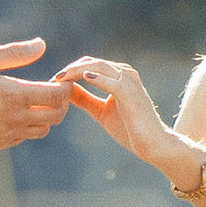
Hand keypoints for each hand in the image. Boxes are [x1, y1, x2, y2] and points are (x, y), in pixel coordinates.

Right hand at [0, 39, 70, 151]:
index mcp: (13, 95)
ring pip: (44, 129)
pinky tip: (15, 112)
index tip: (59, 78)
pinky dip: (28, 125)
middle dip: (61, 102)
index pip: (58, 95)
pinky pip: (25, 137)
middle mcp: (15, 118)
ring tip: (34, 100)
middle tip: (51, 89)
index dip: (65, 86)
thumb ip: (15, 52)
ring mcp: (7, 135)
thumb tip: (41, 44)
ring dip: (46, 115)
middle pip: (57, 115)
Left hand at [54, 56, 173, 163]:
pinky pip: (110, 81)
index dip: (70, 70)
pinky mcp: (130, 93)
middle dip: (70, 69)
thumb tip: (65, 91)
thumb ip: (85, 99)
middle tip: (52, 79)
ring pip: (99, 67)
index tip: (52, 81)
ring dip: (77, 71)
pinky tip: (81, 79)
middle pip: (91, 62)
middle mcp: (125, 73)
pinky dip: (96, 78)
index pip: (90, 64)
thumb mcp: (100, 111)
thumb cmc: (130, 128)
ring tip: (60, 78)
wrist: (152, 145)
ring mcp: (129, 81)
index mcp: (118, 76)